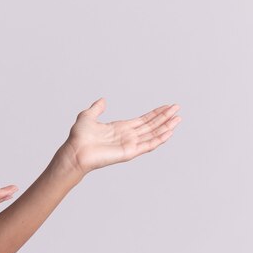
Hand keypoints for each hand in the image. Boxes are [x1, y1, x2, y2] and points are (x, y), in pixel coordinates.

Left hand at [60, 98, 180, 175]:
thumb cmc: (78, 137)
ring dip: (166, 126)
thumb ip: (97, 108)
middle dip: (164, 117)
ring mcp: (130, 144)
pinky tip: (169, 131)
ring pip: (153, 134)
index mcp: (120, 128)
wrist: (75, 151)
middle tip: (177, 108)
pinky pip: (148, 145)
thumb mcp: (88, 116)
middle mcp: (127, 136)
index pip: (143, 120)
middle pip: (151, 125)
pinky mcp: (130, 152)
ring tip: (178, 118)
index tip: (167, 107)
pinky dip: (160, 138)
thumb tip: (103, 100)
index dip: (155, 113)